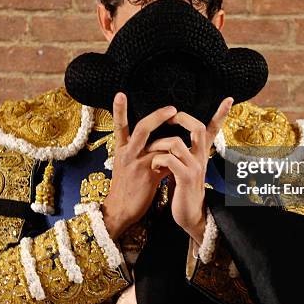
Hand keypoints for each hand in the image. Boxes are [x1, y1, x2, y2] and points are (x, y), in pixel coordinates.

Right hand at [102, 92, 175, 239]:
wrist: (120, 210)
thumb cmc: (128, 187)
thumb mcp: (131, 166)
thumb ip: (146, 153)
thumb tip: (165, 144)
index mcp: (122, 149)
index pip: (119, 126)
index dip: (119, 110)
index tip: (120, 93)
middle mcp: (127, 153)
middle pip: (141, 128)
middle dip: (157, 116)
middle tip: (172, 108)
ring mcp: (136, 163)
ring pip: (153, 142)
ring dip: (169, 133)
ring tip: (181, 124)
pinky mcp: (146, 175)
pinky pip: (163, 160)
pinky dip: (173, 156)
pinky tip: (184, 154)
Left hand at [148, 97, 232, 244]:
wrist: (189, 215)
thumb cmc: (183, 189)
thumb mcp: (185, 167)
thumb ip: (182, 152)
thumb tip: (170, 138)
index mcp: (201, 153)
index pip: (214, 129)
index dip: (221, 114)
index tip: (229, 99)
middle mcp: (201, 157)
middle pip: (197, 128)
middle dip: (181, 118)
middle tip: (170, 116)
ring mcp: (195, 167)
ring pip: (176, 143)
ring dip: (158, 144)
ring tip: (150, 152)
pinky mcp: (185, 178)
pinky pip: (169, 159)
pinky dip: (157, 160)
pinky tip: (153, 167)